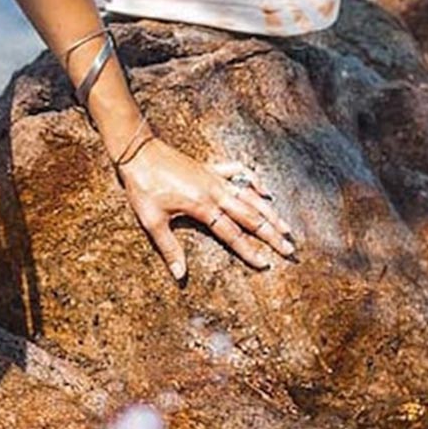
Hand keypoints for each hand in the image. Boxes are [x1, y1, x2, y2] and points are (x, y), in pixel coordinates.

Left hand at [116, 138, 298, 283]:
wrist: (138, 152)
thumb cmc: (143, 187)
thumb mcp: (152, 221)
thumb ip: (169, 248)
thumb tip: (179, 275)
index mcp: (202, 207)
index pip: (232, 234)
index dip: (249, 251)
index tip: (265, 264)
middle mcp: (215, 192)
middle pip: (250, 216)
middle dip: (271, 234)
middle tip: (290, 249)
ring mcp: (214, 178)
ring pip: (250, 196)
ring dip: (270, 212)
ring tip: (286, 227)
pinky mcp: (210, 168)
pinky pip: (238, 172)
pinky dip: (253, 180)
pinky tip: (264, 190)